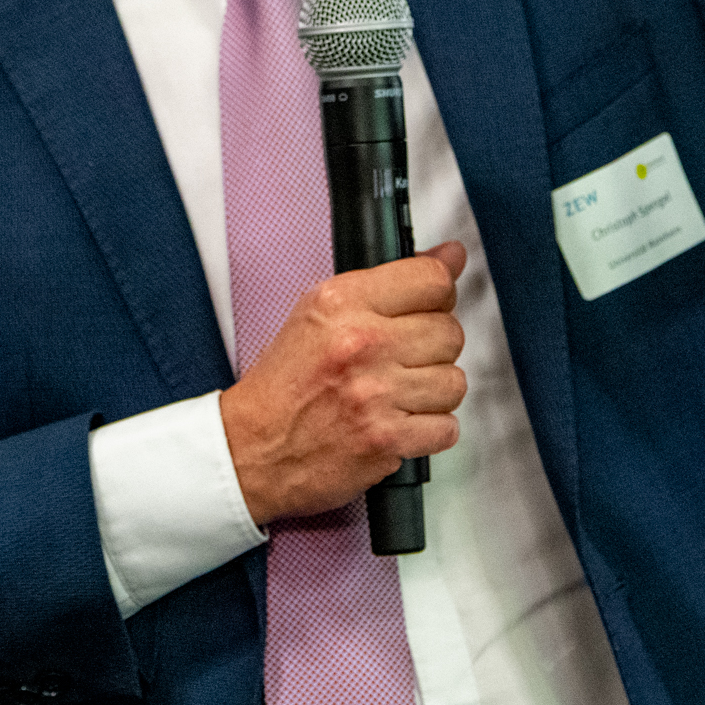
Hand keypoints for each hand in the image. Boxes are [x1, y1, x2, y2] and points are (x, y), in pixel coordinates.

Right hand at [220, 241, 468, 525]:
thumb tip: (451, 256)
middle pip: (450, 332)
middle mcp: (361, 342)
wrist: (251, 448)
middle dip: (432, 348)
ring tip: (400, 393)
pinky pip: (446, 428)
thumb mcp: (321, 312)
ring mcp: (375, 393)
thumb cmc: (284, 384)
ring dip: (433, 392)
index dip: (438, 295)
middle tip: (403, 359)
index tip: (430, 307)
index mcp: (342, 301)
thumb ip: (390, 282)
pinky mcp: (385, 439)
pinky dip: (430, 431)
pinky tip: (401, 422)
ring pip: (453, 382)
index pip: (432, 279)